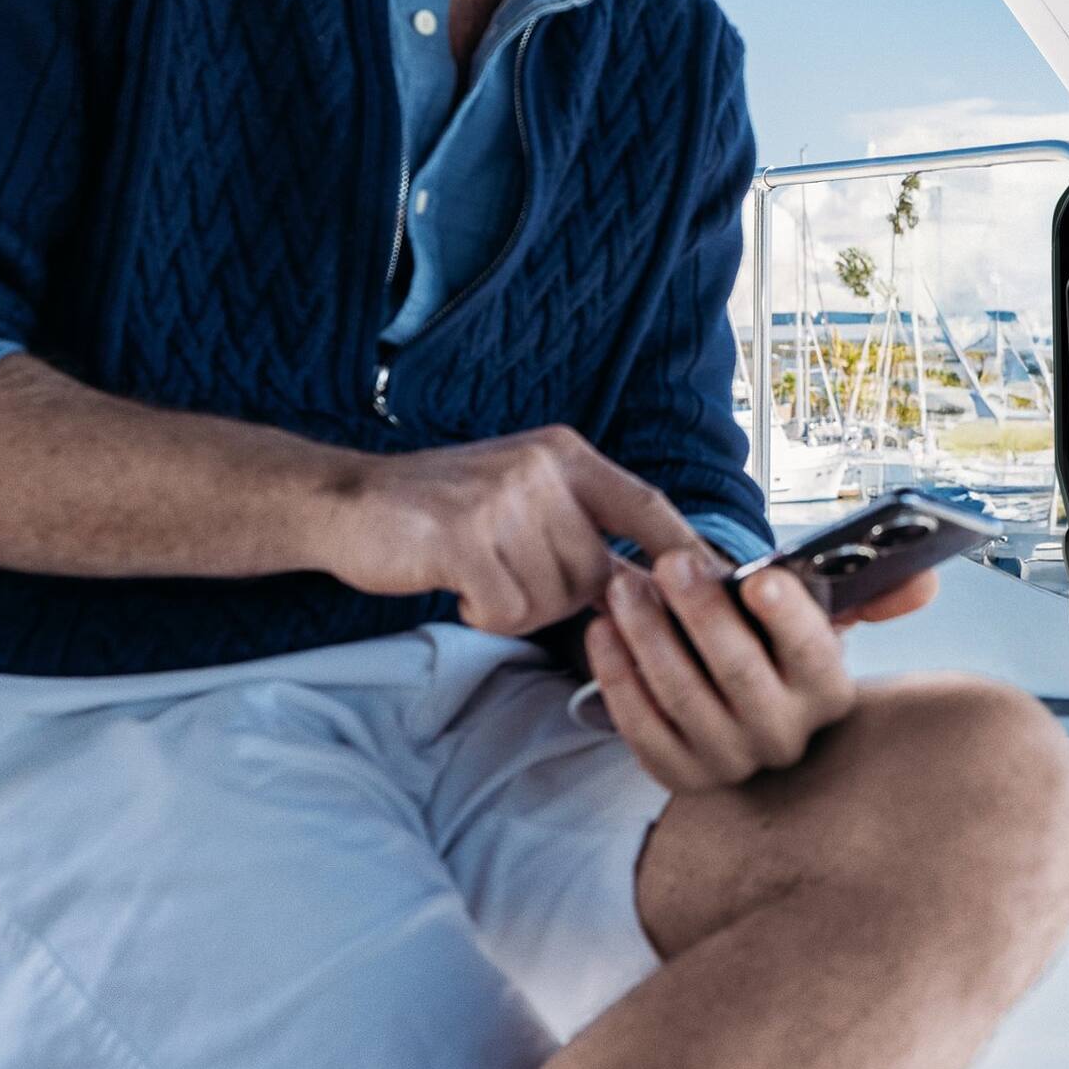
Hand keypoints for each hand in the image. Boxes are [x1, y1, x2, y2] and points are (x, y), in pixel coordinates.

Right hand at [314, 426, 699, 634]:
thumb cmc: (441, 511)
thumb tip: (657, 584)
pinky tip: (459, 590)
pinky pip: (508, 608)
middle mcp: (543, 467)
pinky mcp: (465, 536)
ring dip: (517, 608)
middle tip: (509, 581)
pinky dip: (485, 615)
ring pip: (554, 599)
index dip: (687, 552)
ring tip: (478, 578)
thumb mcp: (523, 496)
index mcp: (566, 454)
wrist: (348, 503)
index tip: (720, 589)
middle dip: (560, 599)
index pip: (649, 506)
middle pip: (598, 573)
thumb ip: (584, 529)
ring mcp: (503, 498)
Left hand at [585, 549, 867, 791]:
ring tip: (624, 586)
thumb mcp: (820, 620)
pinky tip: (600, 632)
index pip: (814, 656)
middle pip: (740, 673)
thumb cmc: (775, 648)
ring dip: (649, 636)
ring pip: (683, 696)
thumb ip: (869, 594)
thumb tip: (926, 582)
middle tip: (671, 563)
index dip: (788, 616)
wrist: (735, 707)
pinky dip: (617, 678)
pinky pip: (641, 729)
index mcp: (829, 694)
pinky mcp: (679, 775)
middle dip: (703, 613)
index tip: (758, 577)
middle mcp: (786, 737)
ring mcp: (730, 762)